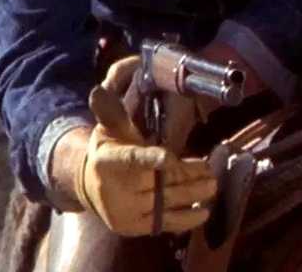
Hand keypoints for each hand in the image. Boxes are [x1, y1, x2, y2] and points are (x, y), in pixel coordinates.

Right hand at [75, 56, 217, 235]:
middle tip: (210, 167)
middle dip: (188, 174)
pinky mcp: (135, 228)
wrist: (88, 185)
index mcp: (107, 159)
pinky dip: (188, 218)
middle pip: (160, 180)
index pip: (132, 158)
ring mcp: (125, 211)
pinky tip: (204, 210)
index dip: (150, 159)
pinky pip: (166, 224)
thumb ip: (114, 108)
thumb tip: (117, 74)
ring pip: (167, 201)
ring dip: (194, 193)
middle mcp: (114, 188)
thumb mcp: (108, 126)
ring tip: (212, 183)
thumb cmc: (107, 148)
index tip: (169, 158)